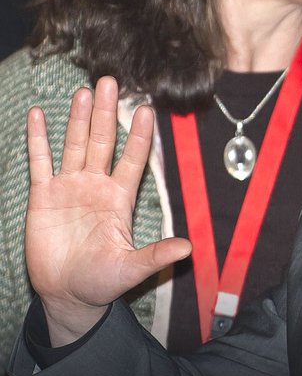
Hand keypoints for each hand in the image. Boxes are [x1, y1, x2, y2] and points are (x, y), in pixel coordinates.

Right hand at [25, 77, 190, 345]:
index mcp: (120, 198)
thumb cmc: (103, 281)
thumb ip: (156, 256)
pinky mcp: (43, 195)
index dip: (140, 136)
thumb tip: (188, 248)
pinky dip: (39, 138)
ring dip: (80, 118)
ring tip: (85, 90)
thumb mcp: (132, 268)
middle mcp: (97, 186)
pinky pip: (40, 161)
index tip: (148, 109)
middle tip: (112, 81)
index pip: (133, 159)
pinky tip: (40, 114)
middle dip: (108, 112)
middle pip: (104, 141)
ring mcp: (70, 187)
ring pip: (76, 144)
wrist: (68, 294)